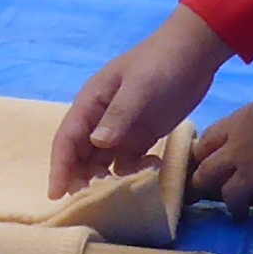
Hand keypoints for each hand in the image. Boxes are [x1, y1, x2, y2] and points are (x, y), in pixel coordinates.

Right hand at [51, 7, 232, 199]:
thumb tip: (96, 143)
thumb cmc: (161, 62)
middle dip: (78, 177)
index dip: (59, 166)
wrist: (196, 53)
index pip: (67, 138)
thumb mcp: (140, 87)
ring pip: (102, 161)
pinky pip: (128, 161)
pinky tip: (149, 170)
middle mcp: (101, 118)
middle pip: (80, 154)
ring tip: (115, 192)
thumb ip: (119, 115)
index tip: (56, 193)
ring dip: (104, 178)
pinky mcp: (142, 136)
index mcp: (91, 102)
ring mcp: (121, 129)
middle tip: (85, 200)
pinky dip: (133, 171)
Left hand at [190, 86, 252, 227]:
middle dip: (206, 187)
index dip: (203, 158)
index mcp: (235, 126)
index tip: (210, 166)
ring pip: (230, 200)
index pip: (204, 145)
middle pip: (205, 175)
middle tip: (214, 195)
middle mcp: (237, 152)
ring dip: (236, 209)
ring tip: (244, 214)